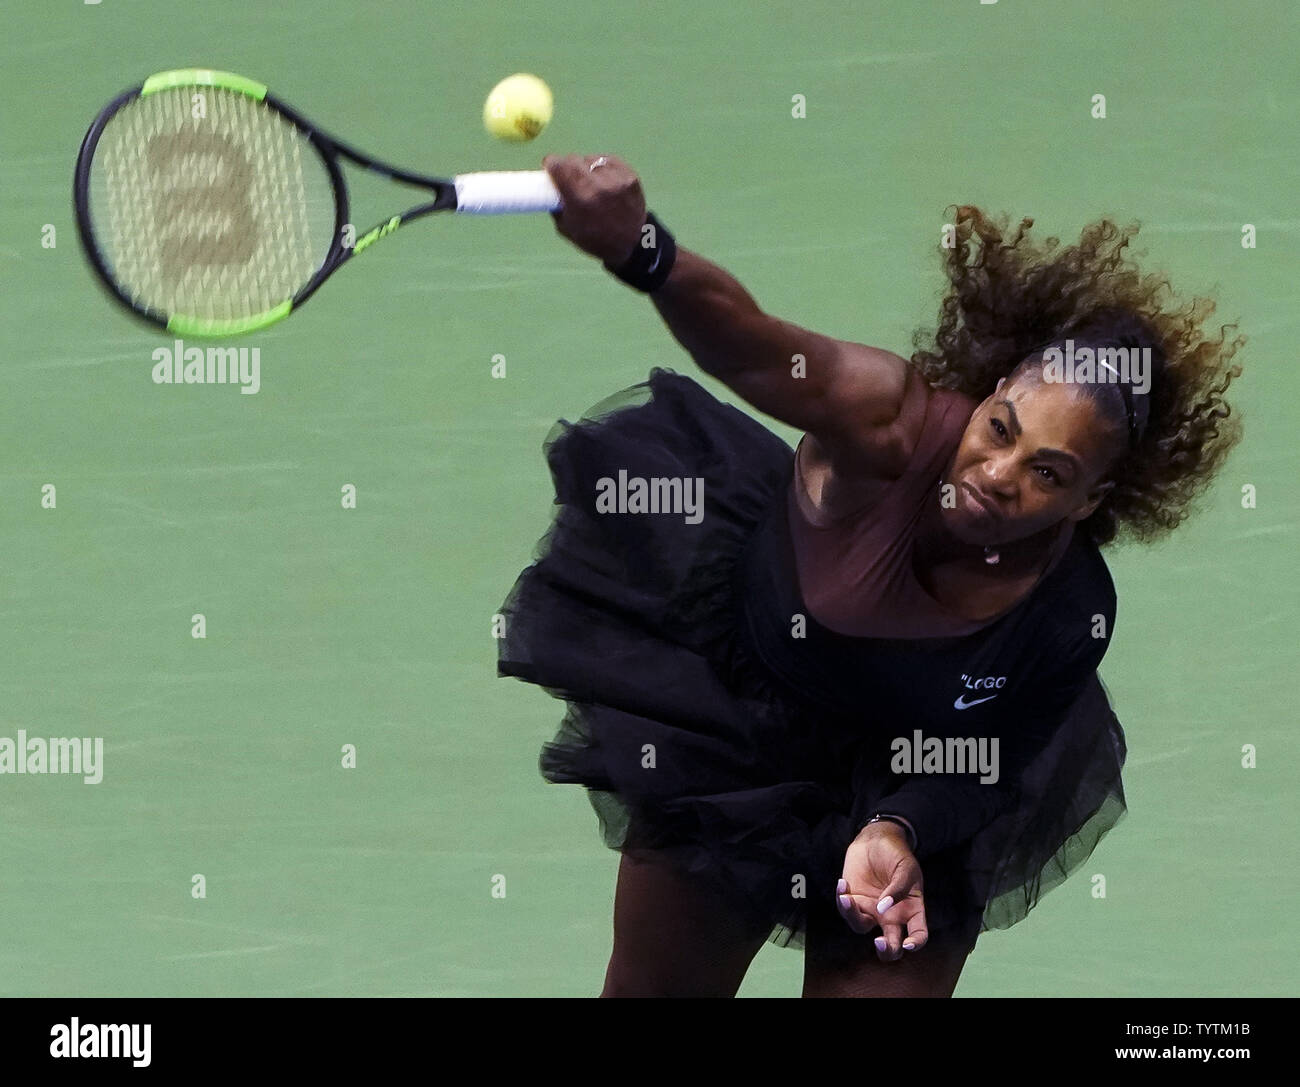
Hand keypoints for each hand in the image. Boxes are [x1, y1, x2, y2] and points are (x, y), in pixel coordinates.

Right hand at [541, 153, 646, 265]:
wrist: (632, 244)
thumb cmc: (595, 239)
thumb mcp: (567, 228)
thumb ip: (555, 204)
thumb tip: (548, 185)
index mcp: (580, 200)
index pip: (559, 166)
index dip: (551, 164)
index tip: (550, 167)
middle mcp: (598, 186)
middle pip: (573, 159)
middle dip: (567, 166)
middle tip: (568, 175)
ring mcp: (616, 180)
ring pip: (591, 159)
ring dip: (586, 167)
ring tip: (590, 182)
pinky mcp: (629, 175)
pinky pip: (608, 161)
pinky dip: (602, 168)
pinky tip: (603, 180)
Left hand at [837, 822, 928, 961]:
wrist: (876, 838)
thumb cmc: (896, 854)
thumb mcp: (905, 868)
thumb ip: (898, 888)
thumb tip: (885, 908)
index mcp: (911, 910)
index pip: (918, 934)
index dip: (915, 943)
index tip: (907, 944)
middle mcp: (891, 915)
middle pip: (891, 945)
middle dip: (886, 951)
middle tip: (878, 942)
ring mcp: (871, 910)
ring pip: (862, 927)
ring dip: (853, 916)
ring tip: (847, 897)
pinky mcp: (854, 901)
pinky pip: (846, 909)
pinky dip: (841, 899)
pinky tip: (842, 883)